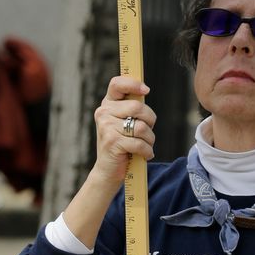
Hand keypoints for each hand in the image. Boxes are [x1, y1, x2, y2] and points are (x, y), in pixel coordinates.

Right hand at [91, 76, 155, 191]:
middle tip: (147, 132)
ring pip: (141, 127)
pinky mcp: (112, 142)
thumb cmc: (122, 143)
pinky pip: (140, 143)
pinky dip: (147, 151)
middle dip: (150, 120)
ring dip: (149, 139)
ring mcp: (106, 127)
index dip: (133, 84)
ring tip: (145, 145)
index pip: (117, 84)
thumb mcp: (124, 122)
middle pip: (137, 107)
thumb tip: (144, 90)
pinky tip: (145, 154)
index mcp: (107, 104)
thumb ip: (132, 107)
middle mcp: (104, 112)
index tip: (146, 90)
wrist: (108, 171)